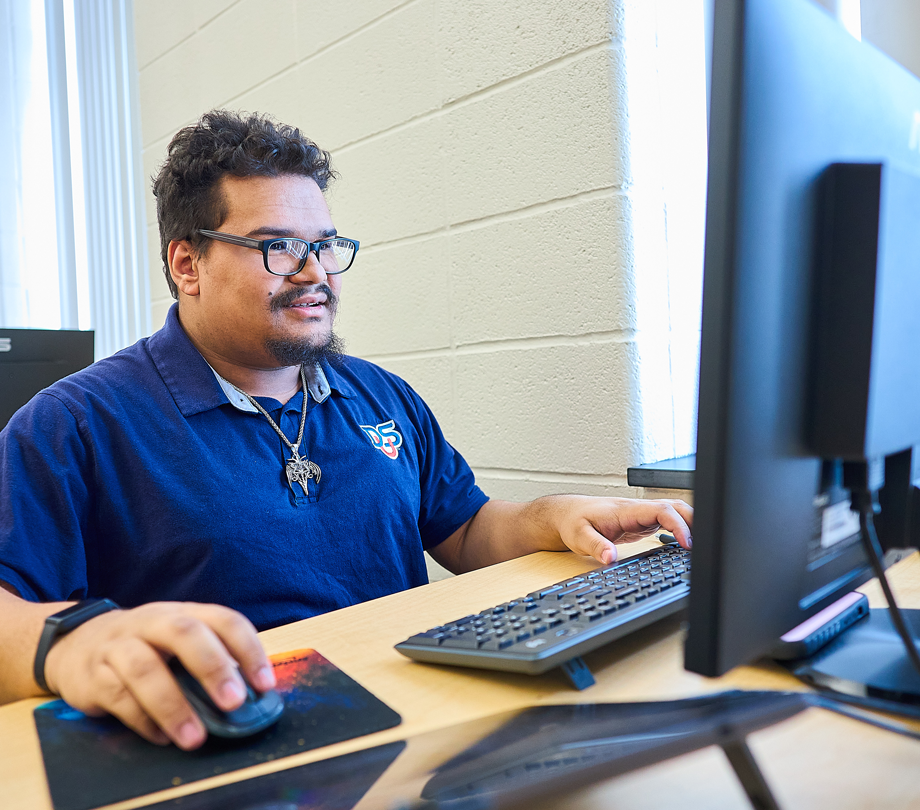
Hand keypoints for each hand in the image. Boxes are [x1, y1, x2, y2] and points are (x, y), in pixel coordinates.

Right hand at [42, 602, 275, 749]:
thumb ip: (210, 662)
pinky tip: (162, 737)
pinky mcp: (92, 676)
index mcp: (184, 612)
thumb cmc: (146, 646)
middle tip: (234, 703)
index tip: (265, 684)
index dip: (248, 649)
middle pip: (185, 634)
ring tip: (196, 738)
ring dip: (174, 706)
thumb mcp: (178, 642)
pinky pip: (118, 697)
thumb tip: (250, 700)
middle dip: (213, 667)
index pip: (223, 620)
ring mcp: (119, 646)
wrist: (77, 644)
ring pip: (145, 668)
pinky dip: (143, 720)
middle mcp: (152, 622)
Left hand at [552, 495, 692, 564]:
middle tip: (703, 545)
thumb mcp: (579, 536)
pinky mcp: (642, 523)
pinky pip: (668, 521)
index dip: (678, 524)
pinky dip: (681, 529)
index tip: (687, 543)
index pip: (661, 510)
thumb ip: (596, 546)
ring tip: (700, 545)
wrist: (567, 514)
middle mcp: (638, 510)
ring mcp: (642, 515)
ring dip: (689, 523)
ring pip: (674, 512)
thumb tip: (610, 558)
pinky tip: (685, 544)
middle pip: (675, 507)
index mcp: (627, 510)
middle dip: (693, 521)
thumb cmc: (574, 522)